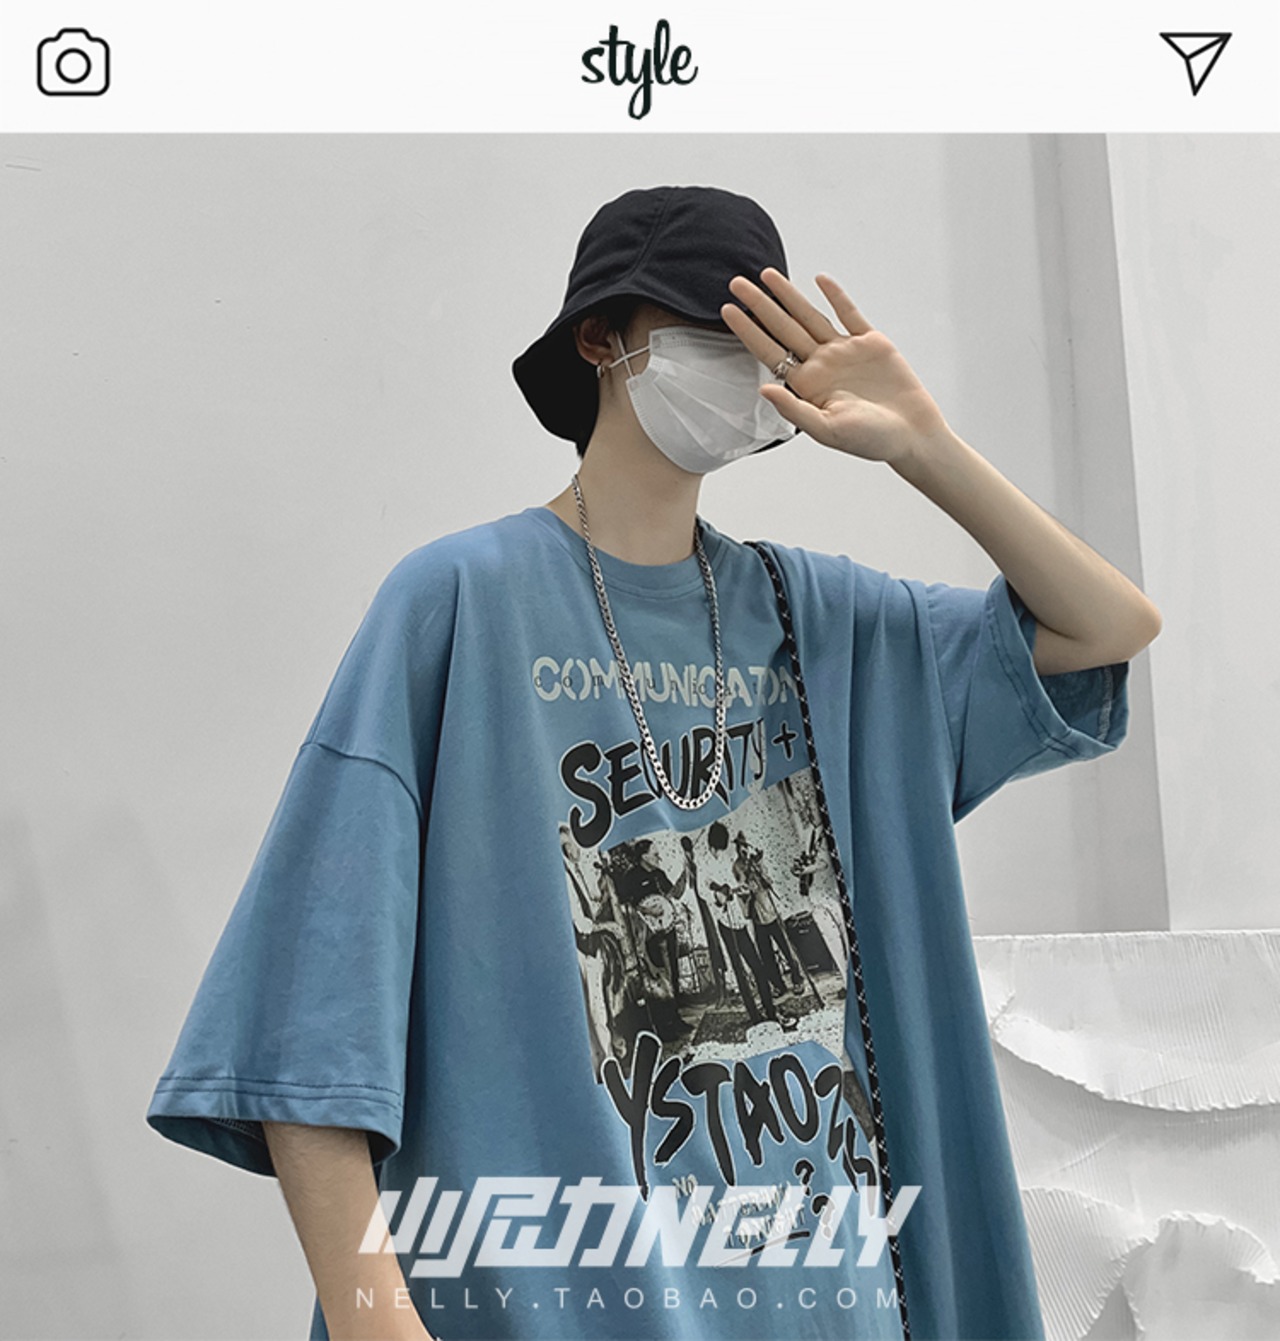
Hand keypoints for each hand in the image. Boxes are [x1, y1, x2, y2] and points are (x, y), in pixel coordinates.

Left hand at [721, 267, 951, 465]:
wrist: (911, 434)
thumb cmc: (869, 440)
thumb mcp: (827, 430)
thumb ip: (794, 411)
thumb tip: (763, 388)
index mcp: (806, 386)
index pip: (769, 352)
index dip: (748, 331)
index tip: (727, 310)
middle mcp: (821, 365)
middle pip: (783, 328)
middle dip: (760, 305)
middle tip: (737, 282)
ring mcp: (844, 352)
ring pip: (810, 316)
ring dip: (789, 295)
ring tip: (767, 274)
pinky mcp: (870, 343)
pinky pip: (849, 314)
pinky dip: (836, 295)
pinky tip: (818, 279)